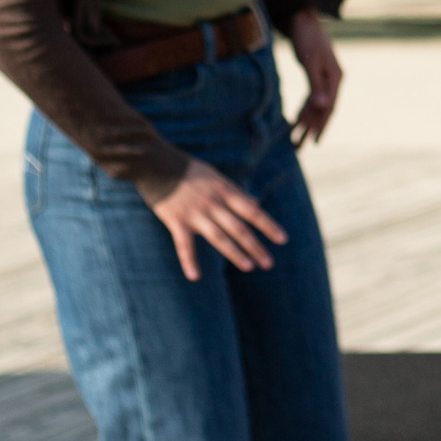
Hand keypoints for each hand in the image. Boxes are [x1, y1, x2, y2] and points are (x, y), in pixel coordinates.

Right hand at [146, 158, 287, 280]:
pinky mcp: (176, 221)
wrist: (158, 164)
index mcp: (225, 192)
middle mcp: (214, 204)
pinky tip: (195, 277)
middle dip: (255, 246)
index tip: (282, 239)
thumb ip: (236, 192)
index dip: (268, 225)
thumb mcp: (218, 177)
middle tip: (269, 264)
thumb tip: (256, 202)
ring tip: (249, 267)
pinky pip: (184, 245)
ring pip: (219, 237)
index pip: (252, 211)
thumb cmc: (190, 171)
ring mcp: (195, 214)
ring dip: (235, 253)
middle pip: (239, 228)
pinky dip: (189, 261)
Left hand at [287, 10, 341, 145]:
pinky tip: (295, 121)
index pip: (329, 107)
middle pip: (323, 110)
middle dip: (312, 129)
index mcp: (335, 78)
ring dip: (306, 123)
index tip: (313, 142)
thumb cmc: (307, 37)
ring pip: (316, 106)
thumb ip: (316, 85)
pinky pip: (310, 98)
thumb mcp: (310, 61)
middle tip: (299, 149)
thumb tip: (323, 107)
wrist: (303, 18)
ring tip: (294, 140)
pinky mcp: (315, 76)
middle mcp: (332, 81)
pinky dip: (303, 110)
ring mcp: (324, 79)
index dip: (321, 125)